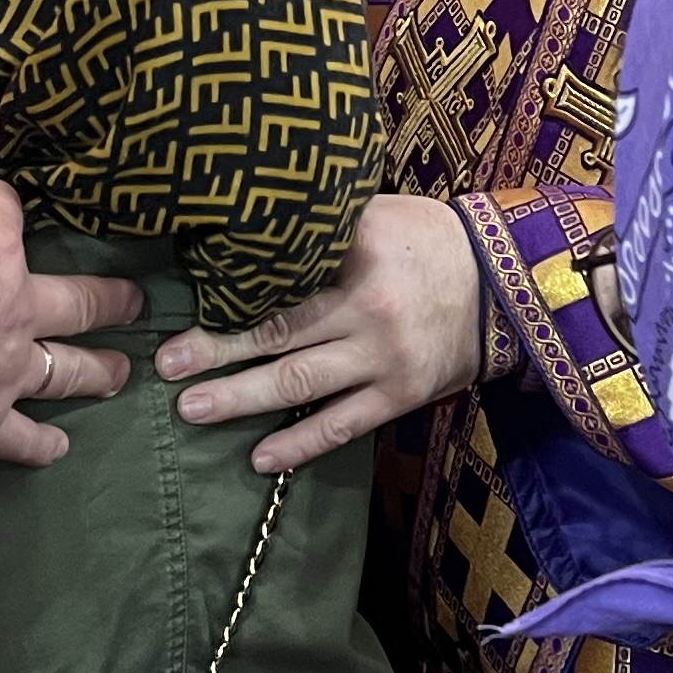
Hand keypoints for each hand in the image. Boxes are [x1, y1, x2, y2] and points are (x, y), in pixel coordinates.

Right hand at [0, 149, 142, 464]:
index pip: (2, 207)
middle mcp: (16, 308)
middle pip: (76, 300)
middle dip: (109, 299)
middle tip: (135, 302)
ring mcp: (6, 370)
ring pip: (66, 370)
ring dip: (97, 370)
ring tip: (120, 372)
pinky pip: (21, 439)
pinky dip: (40, 445)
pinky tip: (58, 449)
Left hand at [161, 192, 487, 474]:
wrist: (505, 283)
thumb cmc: (426, 240)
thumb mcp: (375, 213)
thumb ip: (321, 228)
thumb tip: (247, 231)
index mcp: (355, 254)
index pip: (278, 276)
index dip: (227, 294)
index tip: (180, 306)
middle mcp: (364, 308)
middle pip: (276, 332)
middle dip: (216, 351)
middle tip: (167, 365)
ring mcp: (383, 358)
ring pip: (299, 383)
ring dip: (241, 397)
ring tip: (192, 408)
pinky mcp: (400, 395)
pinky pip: (342, 426)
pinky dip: (299, 443)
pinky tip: (260, 458)